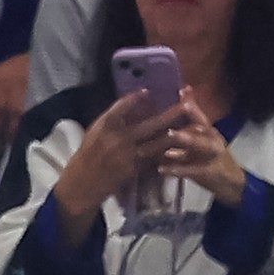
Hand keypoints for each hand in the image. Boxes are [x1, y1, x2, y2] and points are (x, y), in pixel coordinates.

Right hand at [49, 89, 190, 225]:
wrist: (83, 184)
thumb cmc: (88, 154)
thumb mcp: (94, 131)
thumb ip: (112, 118)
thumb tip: (132, 102)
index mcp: (106, 127)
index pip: (122, 107)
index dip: (135, 98)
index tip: (147, 91)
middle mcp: (119, 140)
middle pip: (149, 124)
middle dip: (169, 115)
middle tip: (185, 105)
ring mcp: (129, 156)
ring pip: (157, 143)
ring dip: (175, 134)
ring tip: (190, 126)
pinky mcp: (135, 170)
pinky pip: (154, 158)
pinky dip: (166, 151)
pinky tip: (179, 145)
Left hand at [154, 98, 249, 205]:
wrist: (232, 185)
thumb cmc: (212, 163)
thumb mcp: (201, 147)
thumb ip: (187, 137)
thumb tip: (165, 127)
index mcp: (209, 132)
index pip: (201, 115)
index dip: (192, 102)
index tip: (182, 89)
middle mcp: (213, 140)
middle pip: (202, 125)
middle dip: (191, 114)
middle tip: (179, 104)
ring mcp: (213, 155)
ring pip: (200, 145)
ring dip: (186, 139)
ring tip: (170, 133)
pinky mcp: (208, 172)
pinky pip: (191, 170)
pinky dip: (176, 169)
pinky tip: (162, 169)